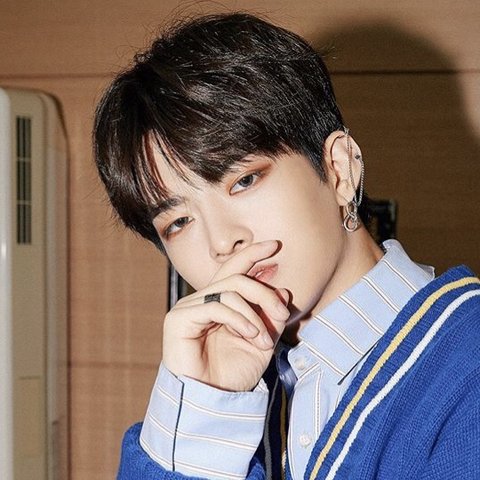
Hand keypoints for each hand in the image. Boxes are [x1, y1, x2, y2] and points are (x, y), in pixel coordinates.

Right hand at [162, 240, 289, 391]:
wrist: (213, 402)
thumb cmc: (234, 374)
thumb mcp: (262, 341)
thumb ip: (271, 316)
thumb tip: (282, 290)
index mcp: (219, 303)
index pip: (234, 270)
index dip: (252, 254)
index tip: (275, 245)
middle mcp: (202, 301)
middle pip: (237, 279)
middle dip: (265, 294)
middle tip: (284, 315)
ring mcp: (188, 308)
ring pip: (230, 291)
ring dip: (255, 314)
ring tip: (264, 340)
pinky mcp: (179, 319)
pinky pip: (216, 306)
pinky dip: (239, 319)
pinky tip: (250, 335)